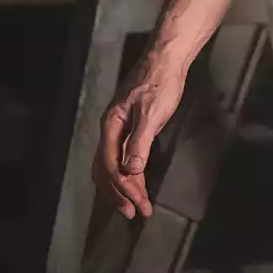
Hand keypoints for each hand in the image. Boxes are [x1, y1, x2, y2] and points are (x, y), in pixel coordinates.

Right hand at [94, 53, 185, 218]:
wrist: (166, 59)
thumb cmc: (160, 82)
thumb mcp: (152, 112)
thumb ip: (140, 142)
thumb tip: (132, 171)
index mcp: (111, 126)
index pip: (111, 165)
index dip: (124, 187)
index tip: (138, 204)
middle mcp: (110, 129)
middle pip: (106, 169)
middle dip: (118, 193)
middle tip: (134, 213)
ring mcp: (118, 128)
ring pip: (112, 165)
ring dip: (123, 186)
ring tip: (136, 204)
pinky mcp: (129, 126)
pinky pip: (122, 156)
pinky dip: (129, 172)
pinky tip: (138, 181)